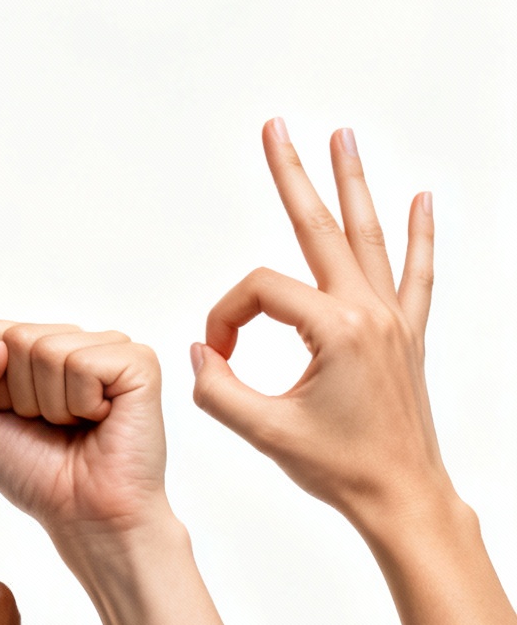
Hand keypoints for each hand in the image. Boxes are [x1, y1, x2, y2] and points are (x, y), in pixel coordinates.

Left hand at [0, 324, 169, 549]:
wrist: (81, 512)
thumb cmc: (34, 471)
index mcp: (35, 348)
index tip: (18, 416)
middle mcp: (72, 340)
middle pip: (16, 339)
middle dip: (21, 395)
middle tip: (52, 425)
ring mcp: (108, 347)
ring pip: (47, 350)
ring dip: (53, 404)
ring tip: (77, 424)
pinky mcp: (138, 362)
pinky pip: (83, 364)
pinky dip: (82, 404)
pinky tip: (102, 419)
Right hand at [192, 120, 447, 528]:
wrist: (403, 496)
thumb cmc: (341, 468)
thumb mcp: (264, 431)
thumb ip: (218, 388)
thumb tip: (199, 354)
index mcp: (335, 330)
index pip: (259, 293)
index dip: (224, 318)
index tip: (215, 355)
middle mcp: (368, 313)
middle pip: (319, 227)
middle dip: (294, 174)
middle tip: (276, 128)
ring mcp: (392, 320)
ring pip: (368, 237)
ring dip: (354, 184)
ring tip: (343, 137)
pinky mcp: (406, 336)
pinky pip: (416, 274)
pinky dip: (422, 236)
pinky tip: (425, 200)